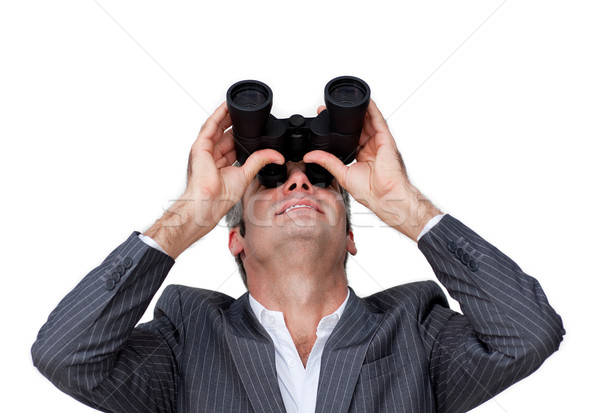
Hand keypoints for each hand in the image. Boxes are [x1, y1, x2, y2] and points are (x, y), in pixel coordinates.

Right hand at [145, 102, 283, 257]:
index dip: (241, 135)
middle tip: (247, 113)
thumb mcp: (246, 174)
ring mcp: (205, 150)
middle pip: (225, 134)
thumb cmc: (220, 196)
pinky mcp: (200, 146)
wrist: (209, 202)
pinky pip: (210, 126)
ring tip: (237, 104)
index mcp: (221, 164)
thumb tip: (276, 156)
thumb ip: (259, 161)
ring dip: (226, 115)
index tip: (252, 127)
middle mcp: (212, 155)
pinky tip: (226, 107)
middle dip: (235, 123)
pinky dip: (218, 115)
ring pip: (217, 127)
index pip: (232, 145)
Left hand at [303, 99, 440, 240]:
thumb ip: (327, 162)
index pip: (349, 138)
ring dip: (358, 111)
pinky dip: (373, 110)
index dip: (339, 130)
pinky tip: (366, 102)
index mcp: (361, 157)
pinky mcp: (385, 140)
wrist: (385, 196)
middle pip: (358, 128)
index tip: (327, 122)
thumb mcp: (342, 174)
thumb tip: (310, 156)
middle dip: (345, 118)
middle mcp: (370, 148)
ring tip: (346, 100)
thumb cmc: (371, 192)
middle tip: (331, 109)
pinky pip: (379, 121)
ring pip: (368, 121)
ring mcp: (378, 143)